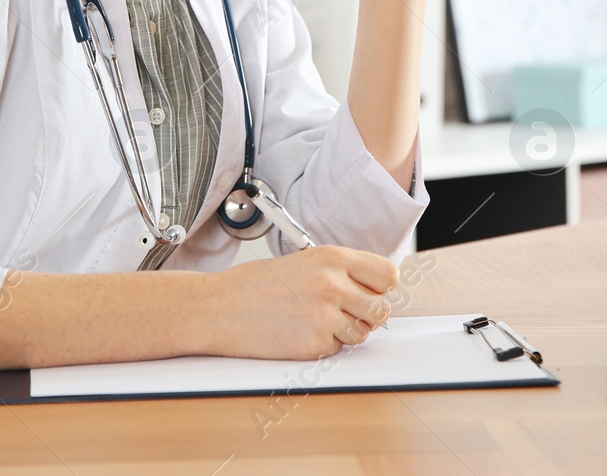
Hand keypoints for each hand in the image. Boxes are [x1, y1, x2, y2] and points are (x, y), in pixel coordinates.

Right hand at [202, 245, 398, 359]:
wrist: (218, 308)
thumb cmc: (255, 284)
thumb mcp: (303, 261)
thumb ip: (339, 271)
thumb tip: (372, 287)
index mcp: (332, 258)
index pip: (388, 274)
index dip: (383, 286)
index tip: (373, 291)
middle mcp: (333, 285)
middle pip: (383, 308)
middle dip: (368, 313)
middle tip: (346, 312)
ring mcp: (325, 316)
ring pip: (363, 333)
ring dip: (346, 332)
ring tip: (316, 321)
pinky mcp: (314, 344)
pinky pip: (337, 349)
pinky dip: (323, 345)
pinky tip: (299, 332)